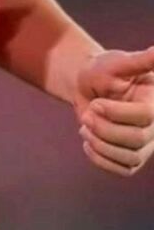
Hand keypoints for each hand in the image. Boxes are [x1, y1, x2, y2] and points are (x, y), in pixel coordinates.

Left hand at [74, 47, 153, 176]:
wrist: (87, 85)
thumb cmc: (103, 70)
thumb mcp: (119, 62)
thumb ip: (141, 60)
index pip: (145, 117)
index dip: (117, 113)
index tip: (95, 103)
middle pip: (136, 140)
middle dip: (105, 129)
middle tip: (87, 114)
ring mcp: (145, 145)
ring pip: (128, 158)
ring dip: (100, 144)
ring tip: (85, 126)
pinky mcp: (131, 158)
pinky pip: (120, 169)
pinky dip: (100, 159)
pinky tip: (87, 141)